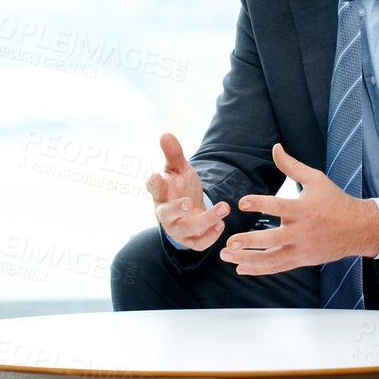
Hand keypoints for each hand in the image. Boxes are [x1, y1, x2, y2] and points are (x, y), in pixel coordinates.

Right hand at [148, 133, 228, 251]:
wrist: (189, 208)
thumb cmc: (180, 185)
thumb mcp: (178, 167)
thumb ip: (173, 153)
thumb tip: (165, 134)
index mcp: (159, 192)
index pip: (153, 188)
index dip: (154, 183)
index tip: (156, 176)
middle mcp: (164, 212)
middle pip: (166, 214)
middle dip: (177, 209)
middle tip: (189, 202)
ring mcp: (176, 228)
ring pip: (187, 229)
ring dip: (206, 220)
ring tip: (225, 207)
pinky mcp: (190, 240)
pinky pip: (198, 243)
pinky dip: (211, 237)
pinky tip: (222, 224)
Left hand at [219, 144, 378, 274]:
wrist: (359, 228)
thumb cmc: (335, 201)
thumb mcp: (316, 179)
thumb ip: (292, 166)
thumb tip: (275, 147)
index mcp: (304, 210)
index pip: (278, 206)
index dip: (259, 203)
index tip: (242, 203)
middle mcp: (302, 232)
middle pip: (273, 239)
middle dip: (249, 241)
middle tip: (229, 241)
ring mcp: (302, 249)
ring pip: (272, 259)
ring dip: (247, 260)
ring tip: (226, 256)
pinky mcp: (302, 260)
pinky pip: (278, 267)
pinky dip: (259, 270)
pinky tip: (241, 268)